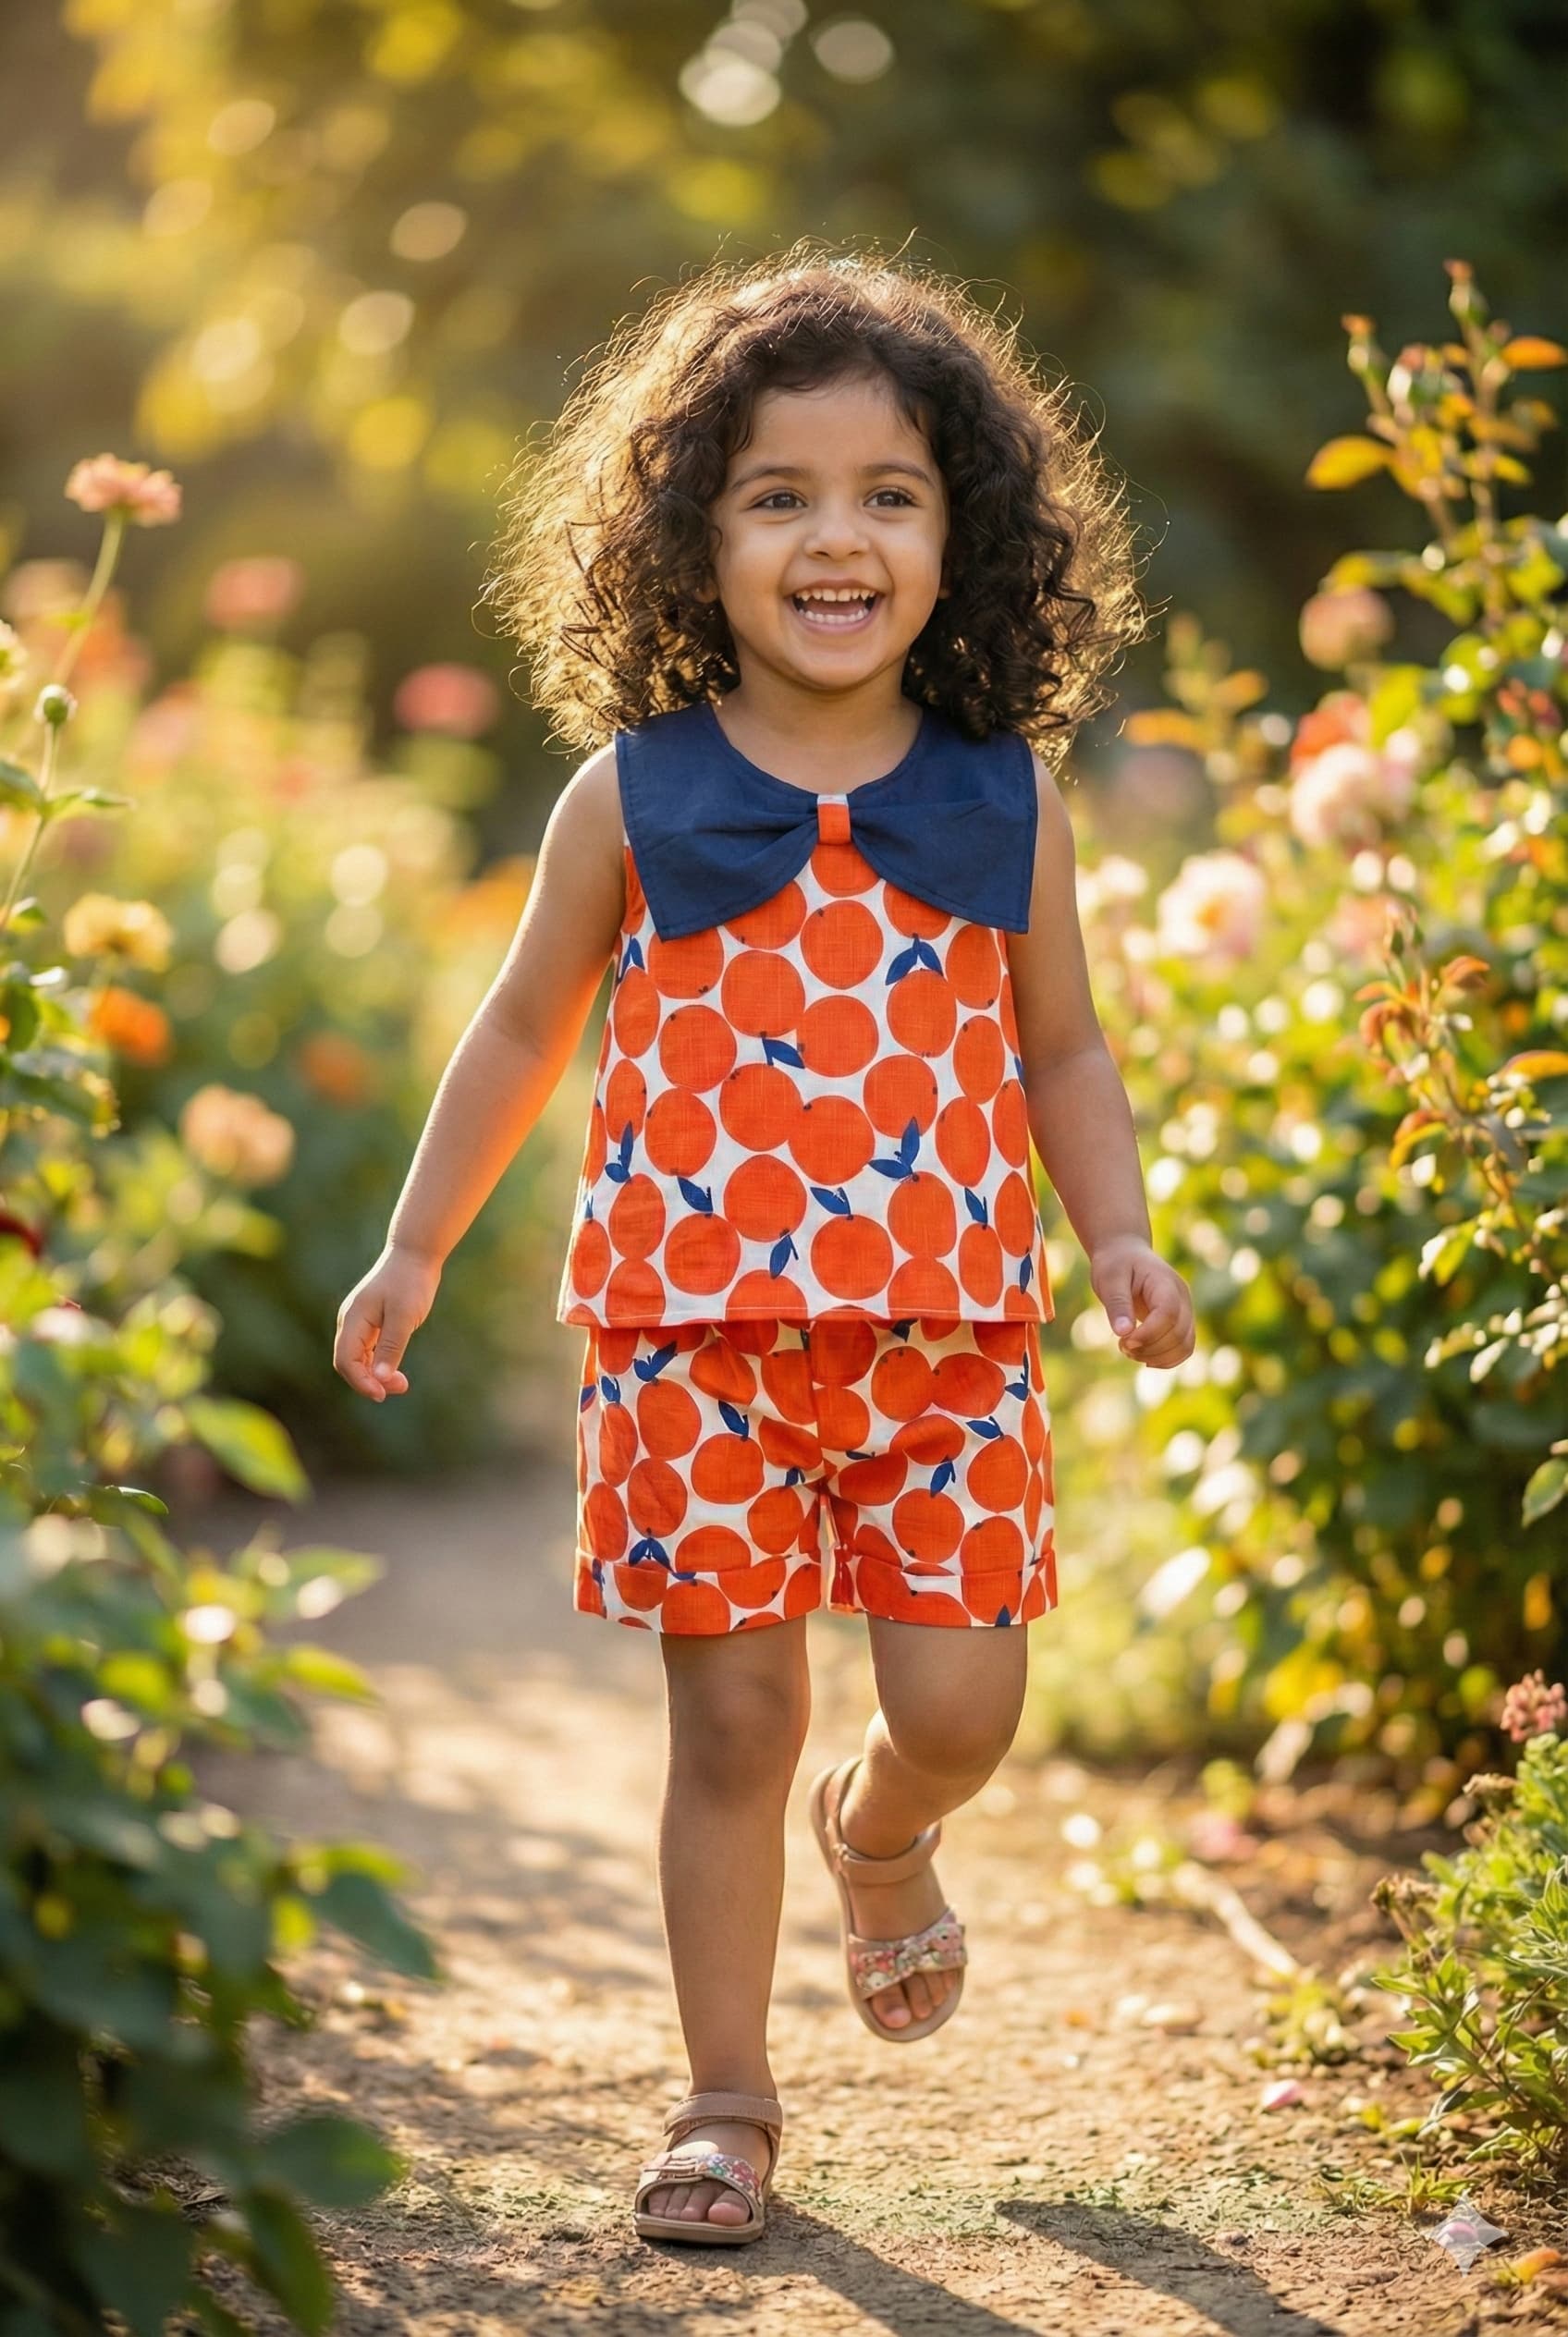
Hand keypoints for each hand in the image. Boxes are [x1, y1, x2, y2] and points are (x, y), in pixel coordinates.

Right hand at [333, 1244, 442, 1401]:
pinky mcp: (372, 1324)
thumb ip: (391, 1347)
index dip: (360, 1382)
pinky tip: (396, 1371)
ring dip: (376, 1375)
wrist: (414, 1255)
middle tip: (401, 1386)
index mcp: (353, 1319)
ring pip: (359, 1359)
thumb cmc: (410, 1282)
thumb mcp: (404, 1317)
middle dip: (370, 1381)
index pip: (345, 1360)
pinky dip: (380, 1364)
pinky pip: (368, 1352)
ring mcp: (359, 1323)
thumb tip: (381, 1379)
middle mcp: (351, 1322)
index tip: (383, 1394)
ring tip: (402, 1382)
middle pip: (349, 1363)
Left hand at [1089, 1236, 1194, 1368]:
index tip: (1123, 1340)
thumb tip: (1124, 1333)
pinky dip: (1165, 1360)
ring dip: (1157, 1358)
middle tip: (1122, 1346)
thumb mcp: (1109, 1279)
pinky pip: (1183, 1349)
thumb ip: (1118, 1305)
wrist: (1127, 1254)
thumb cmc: (1116, 1264)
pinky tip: (1143, 1356)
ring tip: (1130, 1351)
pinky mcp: (1181, 1323)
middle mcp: (1182, 1298)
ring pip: (1185, 1346)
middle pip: (1179, 1335)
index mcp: (1165, 1283)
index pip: (1168, 1315)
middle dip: (1149, 1349)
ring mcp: (1186, 1311)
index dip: (1148, 1334)